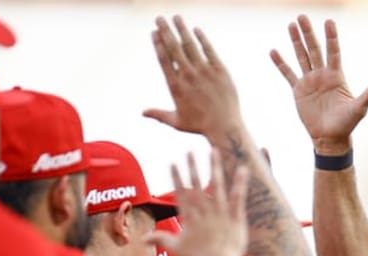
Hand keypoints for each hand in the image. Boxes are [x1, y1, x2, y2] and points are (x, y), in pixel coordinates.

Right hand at [145, 15, 240, 137]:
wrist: (225, 127)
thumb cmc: (200, 125)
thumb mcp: (176, 121)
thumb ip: (158, 114)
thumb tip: (142, 113)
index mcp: (176, 86)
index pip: (164, 59)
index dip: (158, 44)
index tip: (154, 32)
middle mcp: (188, 76)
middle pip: (174, 48)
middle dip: (165, 31)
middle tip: (159, 18)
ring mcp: (204, 72)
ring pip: (190, 45)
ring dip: (182, 29)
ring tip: (175, 17)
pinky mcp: (220, 70)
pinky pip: (209, 50)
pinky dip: (202, 39)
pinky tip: (196, 29)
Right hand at [147, 150, 247, 255]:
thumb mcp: (175, 248)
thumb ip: (160, 239)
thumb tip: (142, 240)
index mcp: (190, 216)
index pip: (181, 193)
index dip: (177, 177)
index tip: (173, 163)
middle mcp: (204, 211)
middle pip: (197, 184)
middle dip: (193, 166)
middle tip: (190, 151)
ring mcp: (220, 212)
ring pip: (217, 185)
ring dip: (215, 166)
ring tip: (214, 151)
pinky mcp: (235, 217)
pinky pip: (238, 197)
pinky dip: (240, 183)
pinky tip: (242, 168)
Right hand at [270, 15, 367, 153]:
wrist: (330, 138)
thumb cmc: (347, 123)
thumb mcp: (360, 108)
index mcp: (336, 76)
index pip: (333, 51)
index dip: (331, 37)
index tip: (329, 21)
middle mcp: (322, 75)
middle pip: (314, 49)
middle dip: (308, 33)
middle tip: (301, 16)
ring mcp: (310, 81)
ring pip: (301, 56)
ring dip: (296, 41)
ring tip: (291, 25)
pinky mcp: (299, 91)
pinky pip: (288, 74)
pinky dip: (281, 63)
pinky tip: (273, 51)